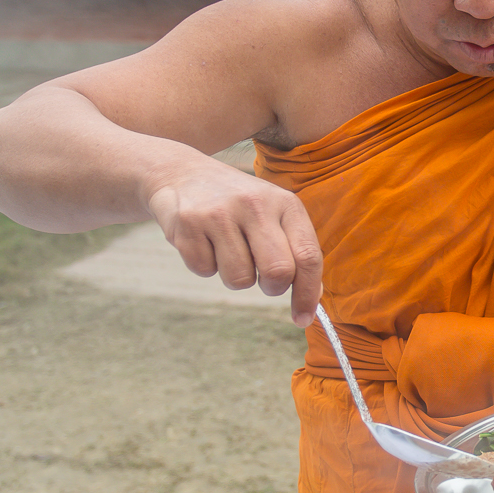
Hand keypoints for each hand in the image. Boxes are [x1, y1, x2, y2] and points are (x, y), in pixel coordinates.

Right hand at [143, 156, 323, 325]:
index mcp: (285, 203)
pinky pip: (205, 271)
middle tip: (263, 279)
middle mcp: (255, 205)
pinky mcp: (188, 224)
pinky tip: (204, 241)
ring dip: (236, 277)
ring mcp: (219, 213)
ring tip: (228, 249)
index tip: (302, 318)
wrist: (182, 174)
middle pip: (278, 272)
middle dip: (273, 288)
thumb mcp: (273, 215)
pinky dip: (205, 265)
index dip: (308, 294)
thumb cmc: (239, 205)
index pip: (308, 256)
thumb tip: (311, 298)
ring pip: (240, 279)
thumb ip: (295, 250)